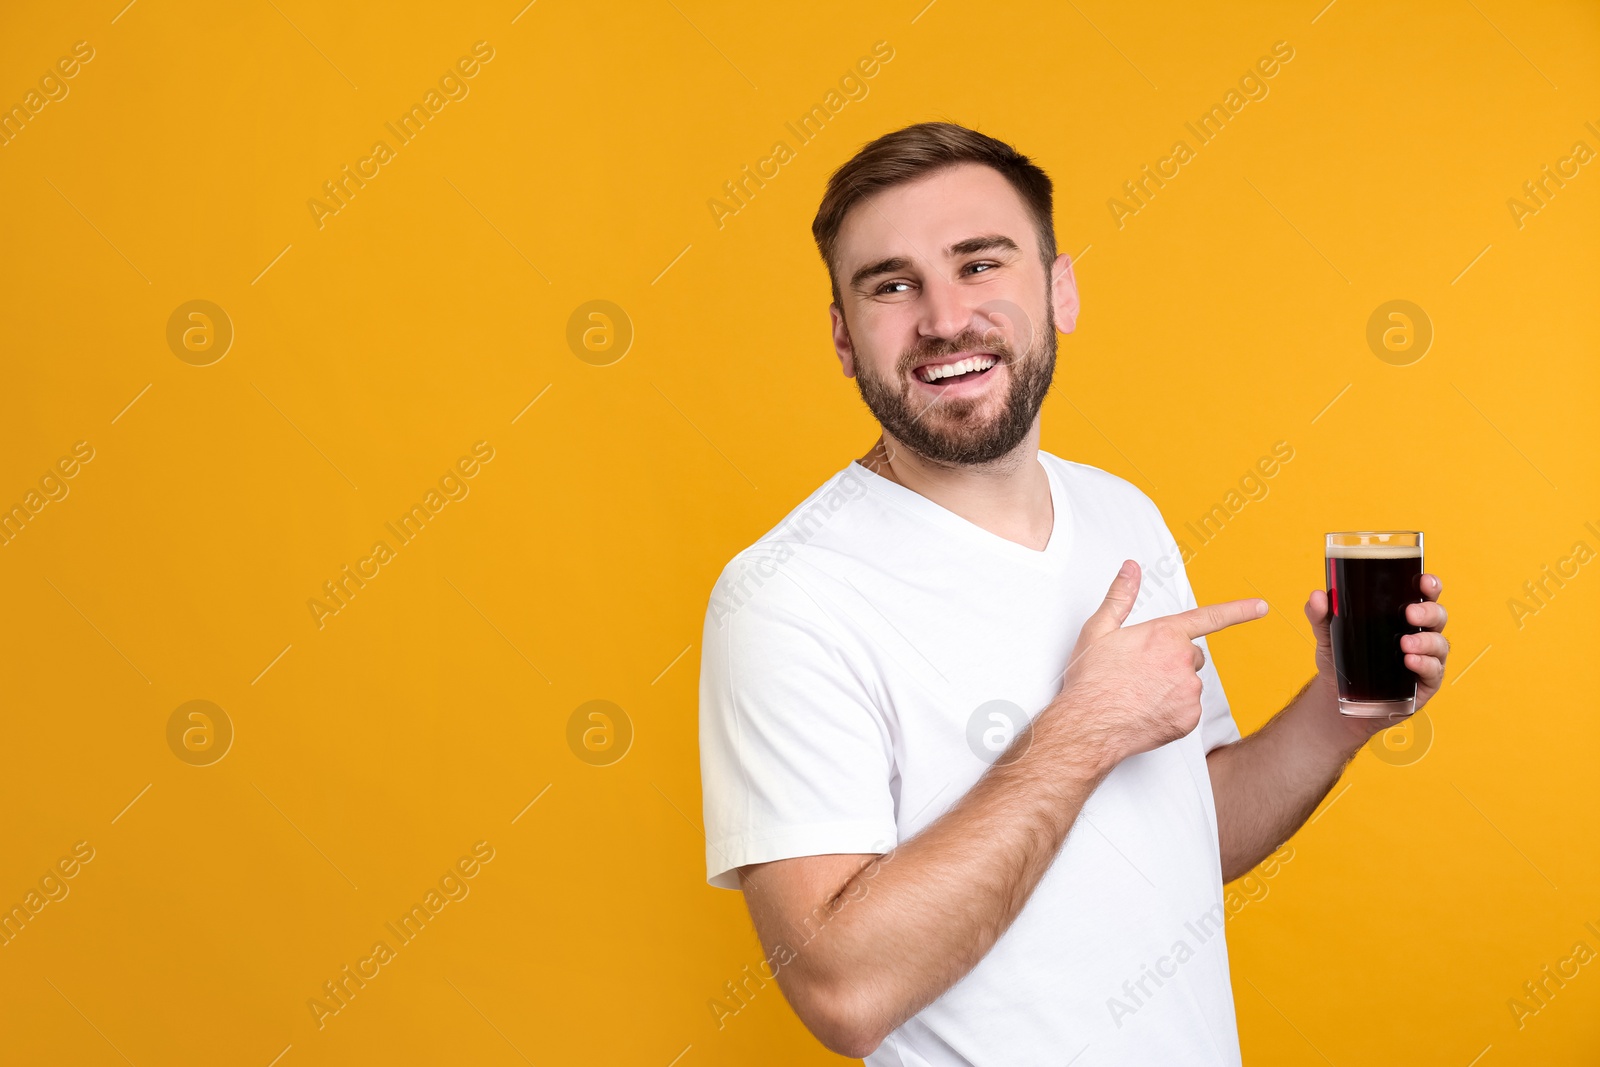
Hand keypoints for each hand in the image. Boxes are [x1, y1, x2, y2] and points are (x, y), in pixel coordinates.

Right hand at [1053, 559, 1267, 771]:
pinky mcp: (1189, 718)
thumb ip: (1121, 596)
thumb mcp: (1098, 630)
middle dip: (1173, 661)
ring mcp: (1189, 691)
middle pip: (1191, 656)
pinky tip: (1147, 711)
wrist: (1088, 724)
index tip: (1260, 606)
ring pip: (1189, 684)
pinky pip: (1189, 710)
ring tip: (1139, 694)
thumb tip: (1131, 568)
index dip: (1238, 610)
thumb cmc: (1091, 679)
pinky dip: (1173, 711)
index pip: (1209, 617)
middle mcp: (1182, 661)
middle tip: (1142, 671)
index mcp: (1164, 634)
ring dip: (1172, 686)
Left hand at [1304, 573, 1449, 733]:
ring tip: (1405, 644)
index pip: (1423, 595)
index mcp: (1401, 615)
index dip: (1429, 585)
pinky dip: (1425, 665)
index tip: (1423, 581)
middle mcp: (1419, 633)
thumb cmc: (1341, 660)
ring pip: (1439, 644)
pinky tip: (1410, 662)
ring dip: (1426, 641)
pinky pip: (1434, 671)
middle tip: (1409, 613)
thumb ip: (1320, 615)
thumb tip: (1317, 596)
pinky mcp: (1425, 683)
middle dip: (1428, 612)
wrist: (1338, 699)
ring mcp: (1425, 659)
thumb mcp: (1327, 635)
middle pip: (1437, 616)